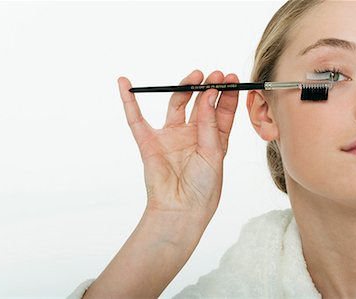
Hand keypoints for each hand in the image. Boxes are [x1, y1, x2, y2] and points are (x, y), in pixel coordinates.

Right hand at [117, 70, 239, 224]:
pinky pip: (136, 120)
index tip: (231, 77)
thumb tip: (208, 94)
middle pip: (199, 104)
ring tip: (195, 75)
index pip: (220, 111)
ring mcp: (170, 137)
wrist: (182, 210)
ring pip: (176, 105)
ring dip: (183, 88)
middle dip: (207, 87)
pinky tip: (124, 84)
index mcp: (212, 140)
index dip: (226, 94)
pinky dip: (128, 102)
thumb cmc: (203, 188)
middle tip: (214, 75)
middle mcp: (191, 135)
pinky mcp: (149, 143)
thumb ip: (210, 123)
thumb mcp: (214, 153)